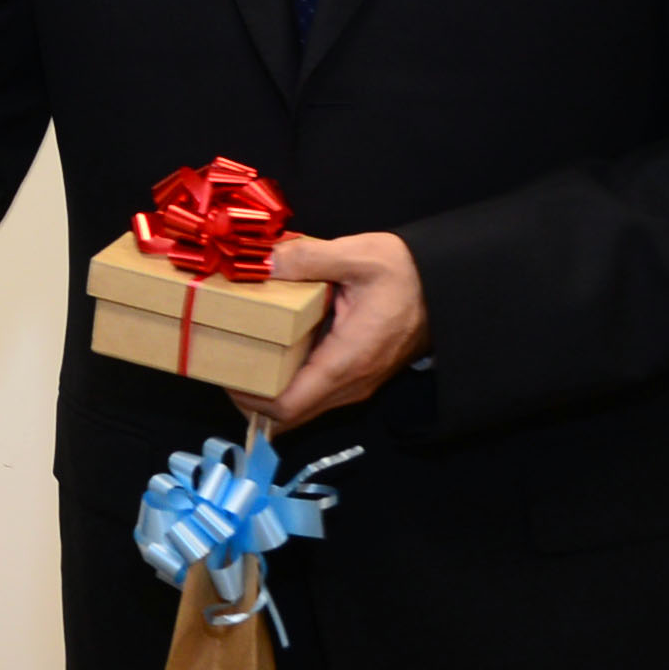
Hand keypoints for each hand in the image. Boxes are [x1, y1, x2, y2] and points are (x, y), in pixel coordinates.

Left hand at [242, 232, 428, 431]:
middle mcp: (350, 383)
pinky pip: (314, 390)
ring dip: (268, 390)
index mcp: (345, 362)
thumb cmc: (407, 274)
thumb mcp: (358, 255)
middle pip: (289, 414)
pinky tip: (270, 349)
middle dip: (250, 397)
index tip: (223, 373)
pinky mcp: (355, 374)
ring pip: (301, 405)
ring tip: (239, 355)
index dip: (248, 399)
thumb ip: (308, 257)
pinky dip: (287, 380)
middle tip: (221, 363)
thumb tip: (265, 262)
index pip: (287, 406)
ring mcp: (354, 383)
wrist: (446, 288)